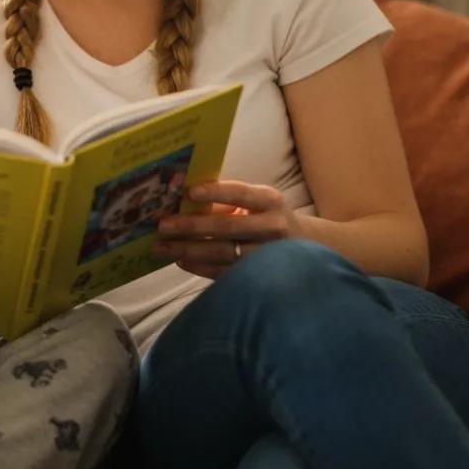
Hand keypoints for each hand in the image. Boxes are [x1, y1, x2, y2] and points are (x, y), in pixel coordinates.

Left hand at [154, 180, 299, 279]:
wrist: (306, 246)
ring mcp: (267, 255)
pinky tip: (180, 261)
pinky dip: (200, 267)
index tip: (189, 192)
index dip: (216, 193)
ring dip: (188, 250)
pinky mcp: (260, 276)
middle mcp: (272, 227)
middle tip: (162, 226)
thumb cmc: (267, 216)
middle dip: (190, 226)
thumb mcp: (258, 201)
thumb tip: (184, 198)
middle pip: (226, 227)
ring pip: (223, 253)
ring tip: (161, 247)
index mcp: (270, 201)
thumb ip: (230, 199)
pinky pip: (225, 272)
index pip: (241, 194)